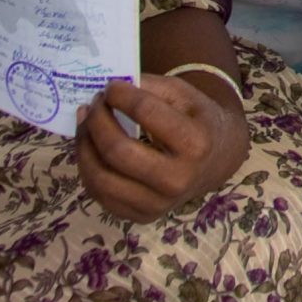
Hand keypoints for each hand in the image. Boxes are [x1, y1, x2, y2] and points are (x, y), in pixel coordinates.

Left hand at [74, 72, 249, 222]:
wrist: (218, 161)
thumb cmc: (198, 122)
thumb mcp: (184, 95)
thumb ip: (150, 86)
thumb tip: (109, 89)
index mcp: (195, 143)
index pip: (146, 112)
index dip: (120, 94)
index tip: (111, 85)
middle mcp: (177, 179)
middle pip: (117, 150)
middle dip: (96, 121)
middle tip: (93, 104)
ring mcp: (158, 203)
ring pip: (101, 178)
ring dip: (84, 145)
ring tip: (85, 123)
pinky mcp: (142, 216)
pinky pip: (100, 195)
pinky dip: (87, 168)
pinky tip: (90, 148)